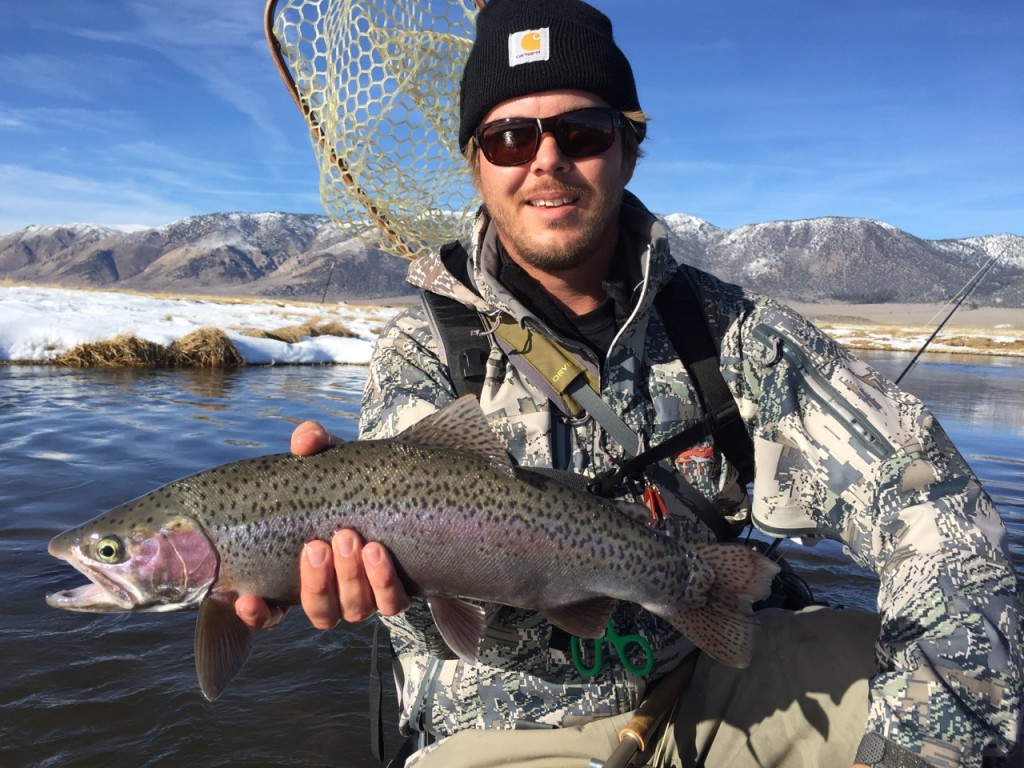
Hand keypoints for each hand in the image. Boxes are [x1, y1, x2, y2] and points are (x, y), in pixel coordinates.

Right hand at [234, 422, 410, 630]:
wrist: (401, 491)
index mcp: (300, 575)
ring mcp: (364, 597)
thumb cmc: (351, 482)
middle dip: (318, 581)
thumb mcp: (330, 462)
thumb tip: (303, 444)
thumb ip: (313, 445)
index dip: (255, 614)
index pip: (268, 612)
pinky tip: (377, 554)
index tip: (246, 599)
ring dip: (350, 577)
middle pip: (319, 609)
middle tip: (318, 545)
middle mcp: (331, 595)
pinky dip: (384, 584)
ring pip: (353, 608)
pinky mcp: (396, 591)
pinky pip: (392, 603)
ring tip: (351, 538)